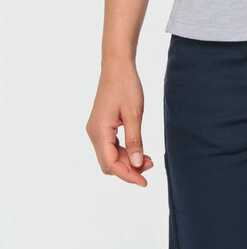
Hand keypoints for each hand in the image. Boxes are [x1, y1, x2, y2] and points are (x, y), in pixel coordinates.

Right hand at [85, 59, 153, 185]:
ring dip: (128, 160)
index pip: (110, 164)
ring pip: (110, 155)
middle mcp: (94, 133)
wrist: (117, 66)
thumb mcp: (134, 114)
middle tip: (151, 166)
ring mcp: (96, 129)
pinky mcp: (101, 125)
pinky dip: (124, 151)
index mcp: (99, 131)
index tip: (144, 182)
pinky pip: (111, 146)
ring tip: (149, 159)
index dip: (128, 175)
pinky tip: (139, 150)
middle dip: (129, 169)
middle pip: (109, 163)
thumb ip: (135, 140)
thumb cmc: (126, 86)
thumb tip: (138, 164)